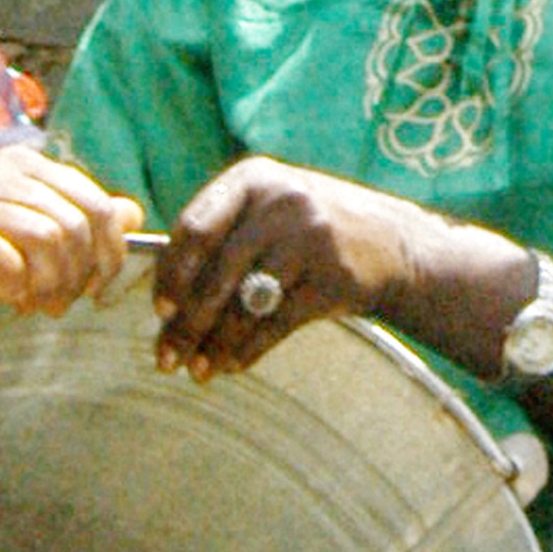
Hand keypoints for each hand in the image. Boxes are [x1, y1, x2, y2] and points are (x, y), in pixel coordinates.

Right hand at [0, 150, 141, 317]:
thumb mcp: (6, 220)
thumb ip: (66, 213)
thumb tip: (132, 211)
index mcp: (18, 165)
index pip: (99, 204)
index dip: (108, 254)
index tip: (89, 287)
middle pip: (84, 223)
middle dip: (84, 273)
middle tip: (57, 302)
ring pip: (52, 238)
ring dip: (52, 285)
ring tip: (30, 303)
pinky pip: (6, 256)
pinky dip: (16, 288)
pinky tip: (2, 300)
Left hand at [151, 159, 434, 377]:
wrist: (393, 243)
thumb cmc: (310, 232)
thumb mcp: (267, 209)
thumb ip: (219, 236)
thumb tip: (164, 300)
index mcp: (252, 179)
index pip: (194, 227)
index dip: (171, 274)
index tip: (160, 310)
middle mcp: (279, 202)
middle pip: (216, 271)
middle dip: (187, 322)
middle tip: (166, 357)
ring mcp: (310, 239)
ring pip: (245, 304)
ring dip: (215, 345)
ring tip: (198, 372)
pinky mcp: (333, 279)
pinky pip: (277, 324)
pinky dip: (251, 350)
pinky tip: (234, 365)